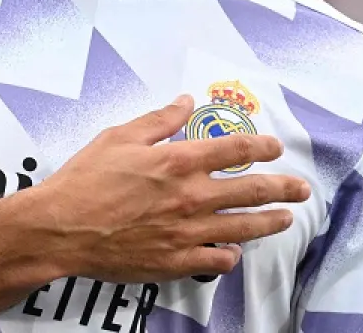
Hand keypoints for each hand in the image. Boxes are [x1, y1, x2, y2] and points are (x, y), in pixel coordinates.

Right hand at [17, 95, 310, 283]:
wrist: (61, 227)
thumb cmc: (84, 181)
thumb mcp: (118, 137)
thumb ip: (156, 121)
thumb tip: (183, 103)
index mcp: (177, 162)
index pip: (234, 150)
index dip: (260, 147)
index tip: (274, 147)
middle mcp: (190, 197)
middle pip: (252, 190)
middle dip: (282, 188)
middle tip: (300, 188)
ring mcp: (187, 232)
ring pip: (243, 228)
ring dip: (269, 222)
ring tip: (285, 219)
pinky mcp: (176, 260)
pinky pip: (217, 260)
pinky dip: (229, 255)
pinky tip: (233, 251)